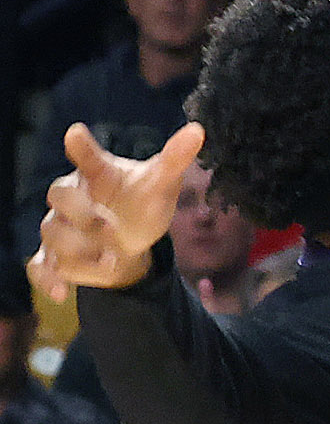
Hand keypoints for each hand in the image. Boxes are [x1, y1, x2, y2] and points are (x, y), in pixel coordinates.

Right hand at [31, 119, 206, 301]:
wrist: (133, 241)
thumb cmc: (142, 204)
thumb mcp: (161, 185)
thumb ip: (175, 160)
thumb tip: (198, 130)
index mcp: (97, 174)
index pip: (87, 157)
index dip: (82, 148)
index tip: (77, 134)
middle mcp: (72, 197)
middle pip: (59, 195)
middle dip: (83, 214)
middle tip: (112, 230)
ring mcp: (60, 226)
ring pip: (52, 233)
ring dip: (78, 250)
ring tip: (111, 261)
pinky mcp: (55, 256)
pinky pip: (38, 265)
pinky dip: (46, 279)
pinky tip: (63, 293)